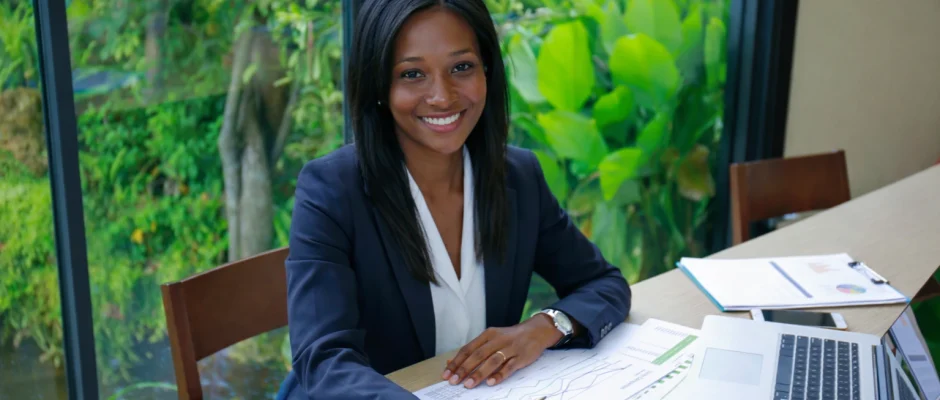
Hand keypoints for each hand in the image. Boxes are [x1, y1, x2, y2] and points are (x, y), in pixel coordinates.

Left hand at [441, 314, 562, 388]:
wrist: (535, 331)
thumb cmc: (509, 338)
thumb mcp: (491, 340)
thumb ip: (473, 351)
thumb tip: (451, 363)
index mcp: (487, 335)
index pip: (468, 349)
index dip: (456, 362)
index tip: (447, 374)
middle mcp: (498, 340)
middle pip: (478, 355)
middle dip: (464, 369)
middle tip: (454, 381)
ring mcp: (510, 348)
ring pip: (492, 361)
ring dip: (479, 373)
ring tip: (469, 384)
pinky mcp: (521, 356)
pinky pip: (509, 366)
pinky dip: (500, 374)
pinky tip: (491, 382)